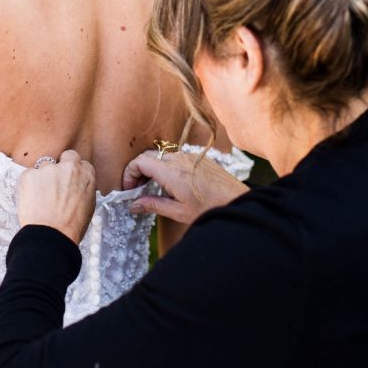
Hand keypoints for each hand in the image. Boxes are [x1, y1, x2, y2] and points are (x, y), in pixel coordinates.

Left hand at [18, 150, 96, 244]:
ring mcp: (48, 170)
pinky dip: (28, 186)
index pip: (80, 162)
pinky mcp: (30, 175)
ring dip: (42, 178)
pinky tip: (31, 201)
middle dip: (60, 165)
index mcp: (86, 175)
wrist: (51, 235)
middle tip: (54, 182)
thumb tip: (76, 186)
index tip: (67, 180)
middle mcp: (69, 168)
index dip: (72, 172)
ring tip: (40, 198)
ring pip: (44, 167)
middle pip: (65, 156)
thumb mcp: (88, 205)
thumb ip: (82, 188)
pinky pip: (28, 175)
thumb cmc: (70, 227)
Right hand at [124, 149, 249, 225]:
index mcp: (171, 172)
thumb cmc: (210, 209)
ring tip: (152, 188)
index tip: (129, 190)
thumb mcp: (178, 212)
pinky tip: (170, 184)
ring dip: (152, 169)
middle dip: (138, 171)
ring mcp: (189, 156)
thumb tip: (133, 205)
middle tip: (136, 190)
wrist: (239, 203)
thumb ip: (153, 205)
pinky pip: (175, 157)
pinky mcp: (198, 157)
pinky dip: (165, 166)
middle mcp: (179, 159)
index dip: (129, 174)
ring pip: (161, 155)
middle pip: (148, 156)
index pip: (140, 162)